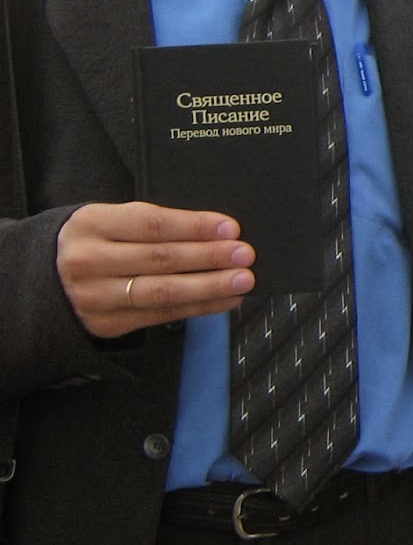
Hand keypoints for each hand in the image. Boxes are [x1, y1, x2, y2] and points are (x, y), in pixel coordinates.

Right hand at [57, 202, 254, 337]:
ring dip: (209, 287)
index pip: (152, 225)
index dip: (194, 226)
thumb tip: (214, 231)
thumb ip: (150, 223)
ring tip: (242, 280)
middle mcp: (90, 261)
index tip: (230, 227)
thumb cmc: (89, 242)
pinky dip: (198, 308)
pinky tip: (225, 300)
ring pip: (162, 292)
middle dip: (209, 257)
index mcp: (92, 225)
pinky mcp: (107, 324)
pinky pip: (160, 316)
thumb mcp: (106, 220)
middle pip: (160, 259)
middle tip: (244, 254)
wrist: (36, 281)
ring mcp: (96, 297)